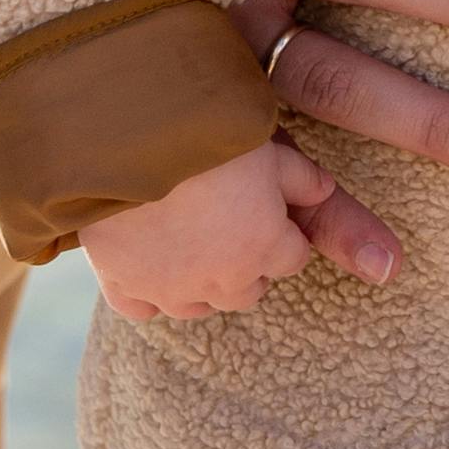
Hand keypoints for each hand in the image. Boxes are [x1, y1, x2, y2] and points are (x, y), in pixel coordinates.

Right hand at [86, 140, 352, 322]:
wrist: (128, 141)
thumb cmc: (209, 140)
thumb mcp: (269, 149)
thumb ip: (302, 177)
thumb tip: (324, 190)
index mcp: (265, 247)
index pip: (293, 259)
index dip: (285, 235)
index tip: (273, 216)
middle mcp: (222, 280)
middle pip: (248, 292)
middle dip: (249, 267)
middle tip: (236, 231)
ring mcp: (171, 288)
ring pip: (199, 307)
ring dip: (204, 287)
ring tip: (196, 253)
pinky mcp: (124, 284)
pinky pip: (140, 309)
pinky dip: (147, 296)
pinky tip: (148, 272)